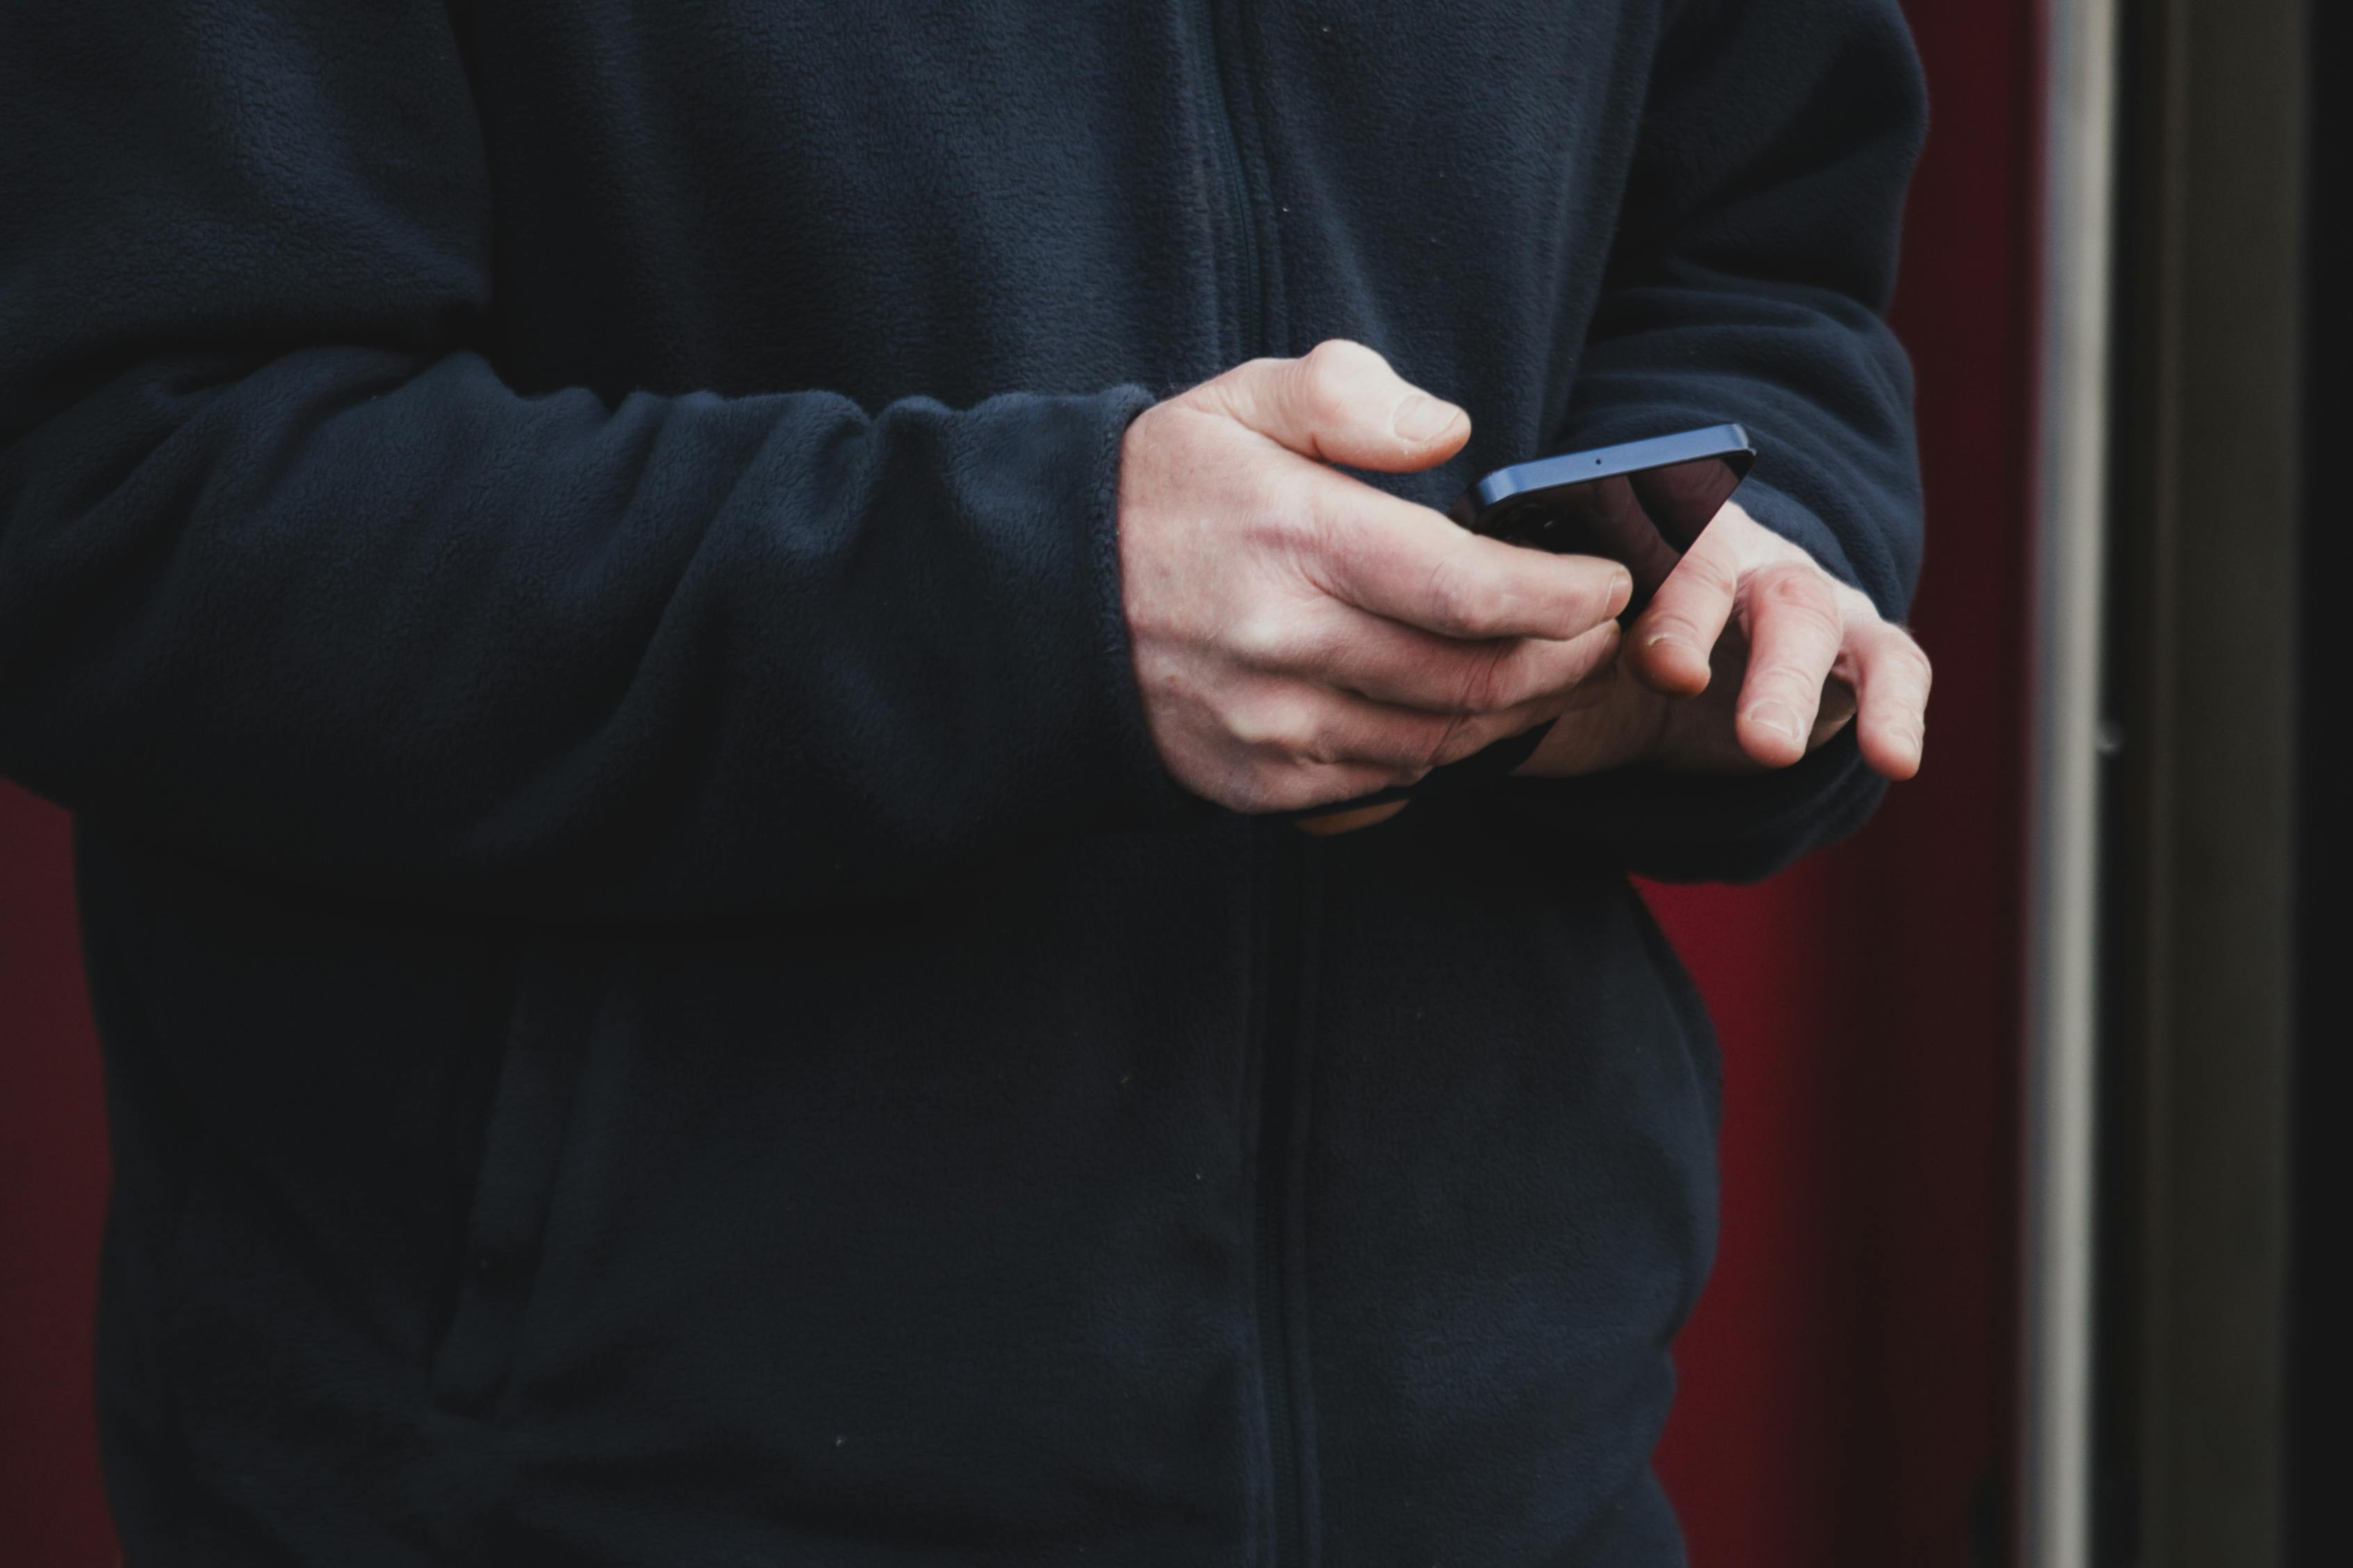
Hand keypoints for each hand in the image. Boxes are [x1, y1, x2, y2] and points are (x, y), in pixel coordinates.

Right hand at [1119, 341, 1629, 820]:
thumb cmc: (1161, 491)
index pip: (1474, 593)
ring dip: (1515, 712)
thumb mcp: (1241, 400)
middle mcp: (1285, 646)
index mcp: (1295, 539)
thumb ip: (1350, 396)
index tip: (1608, 584)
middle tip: (1601, 632)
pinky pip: (1385, 782)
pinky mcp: (1256, 782)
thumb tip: (1450, 433)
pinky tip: (1460, 709)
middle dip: (1564, 659)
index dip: (1566, 598)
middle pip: (1475, 679)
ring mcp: (1269, 726)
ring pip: (1441, 741)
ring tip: (1550, 669)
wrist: (1040, 602)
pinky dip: (1440, 751)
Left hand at [1514, 500, 1930, 778]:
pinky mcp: (1853, 647)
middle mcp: (1724, 545)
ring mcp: (1796, 590)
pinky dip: (1896, 707)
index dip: (1609, 564)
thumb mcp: (1541, 639)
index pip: (1626, 525)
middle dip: (1693, 615)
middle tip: (1667, 676)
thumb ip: (1516, 627)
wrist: (1660, 681)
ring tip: (1767, 747)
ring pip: (1805, 610)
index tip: (1589, 619)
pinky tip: (1894, 760)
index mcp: (1638, 526)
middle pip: (1717, 563)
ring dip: (1785, 677)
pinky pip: (1889, 662)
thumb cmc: (1588, 647)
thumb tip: (1458, 629)